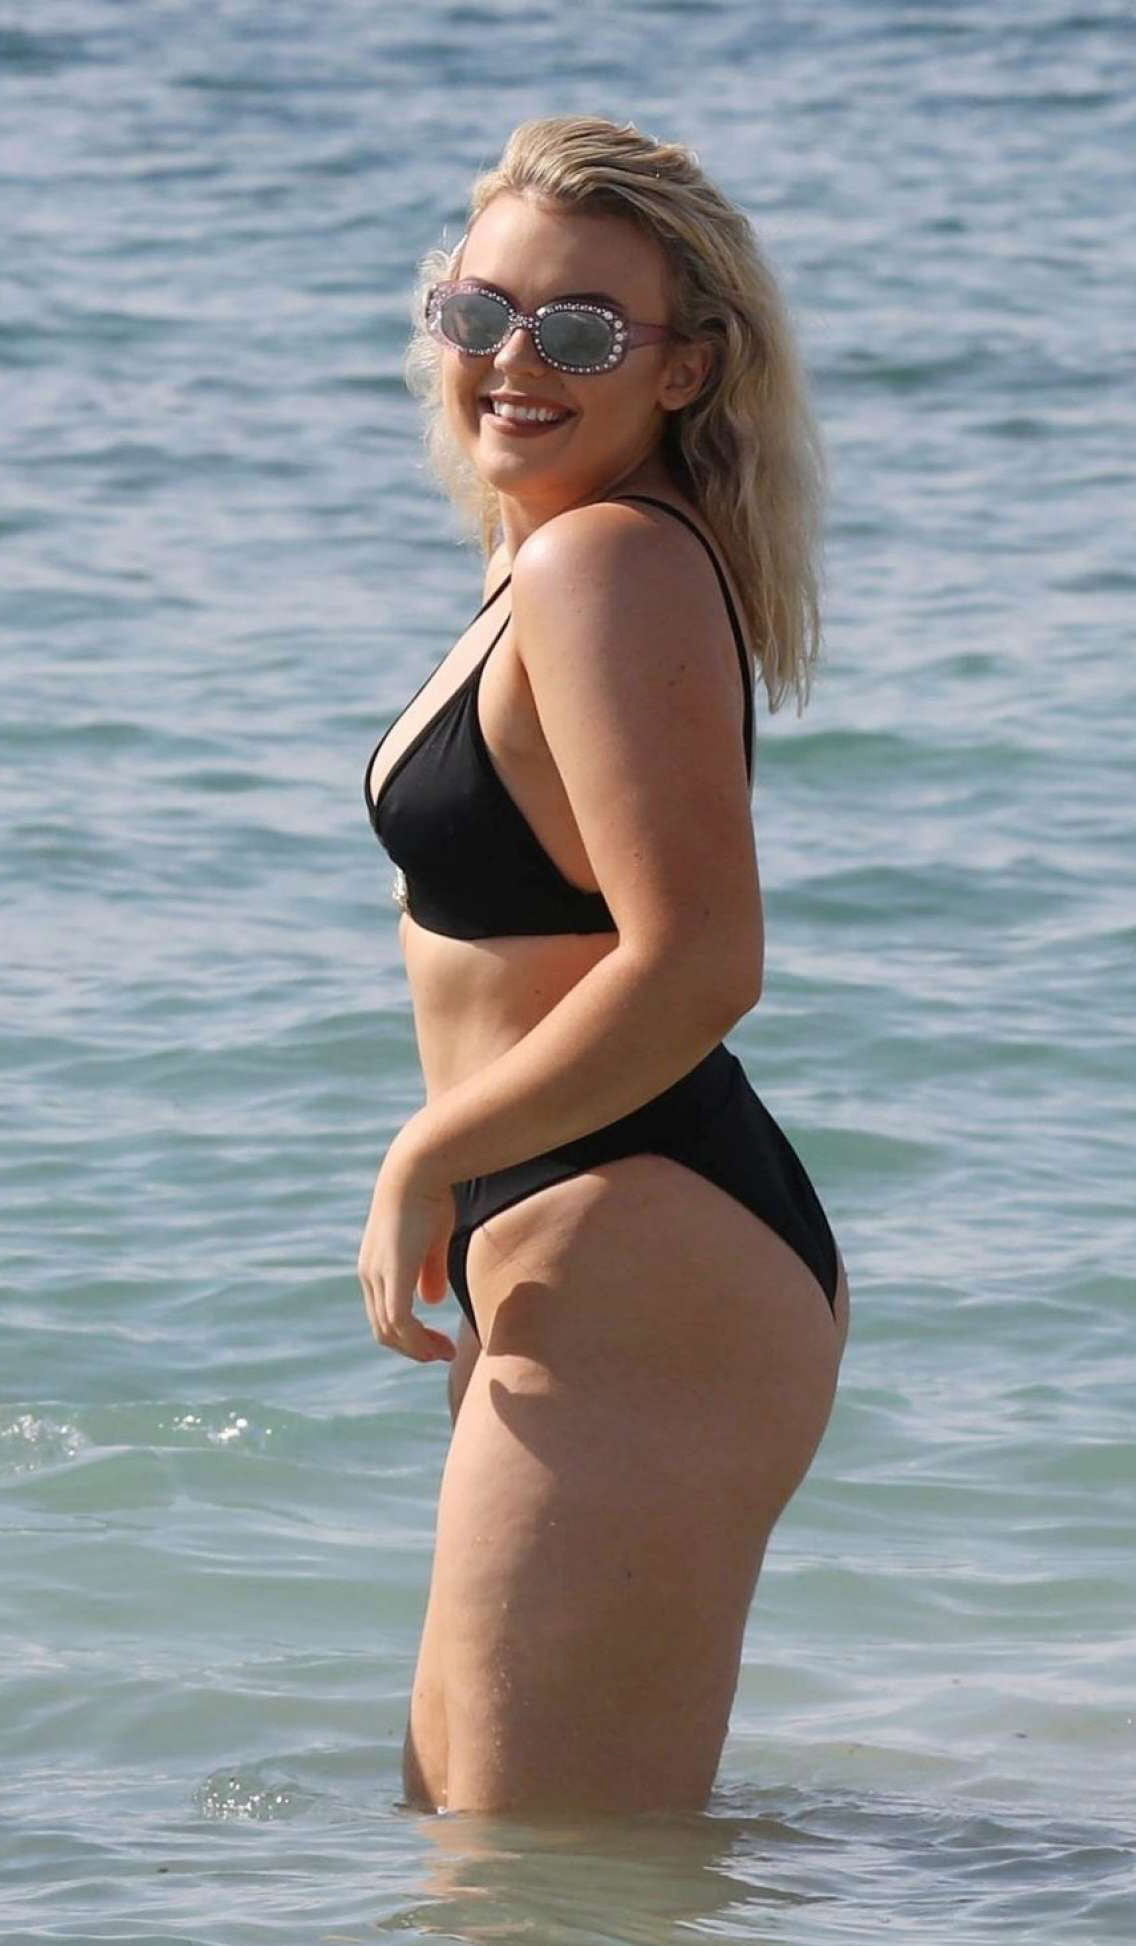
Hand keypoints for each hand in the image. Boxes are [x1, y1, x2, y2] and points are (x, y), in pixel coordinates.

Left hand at [356, 1134, 455, 1362]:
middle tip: (443, 1355)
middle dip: (413, 1348)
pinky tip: (436, 1346)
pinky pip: (399, 1321)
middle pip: (383, 1329)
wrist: (419, 1169)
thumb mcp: (431, 1241)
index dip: (409, 1335)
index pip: (384, 1314)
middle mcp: (369, 1275)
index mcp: (375, 1266)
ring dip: (417, 1349)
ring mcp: (377, 1275)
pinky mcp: (392, 1274)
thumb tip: (431, 1301)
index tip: (437, 1342)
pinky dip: (416, 1340)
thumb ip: (429, 1272)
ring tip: (443, 1355)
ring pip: (390, 1330)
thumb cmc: (429, 1196)